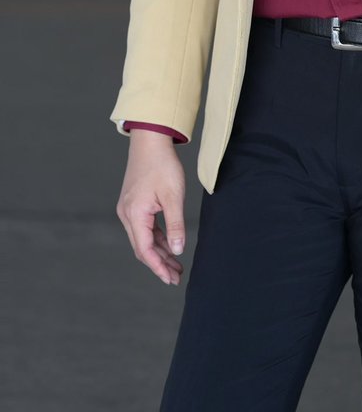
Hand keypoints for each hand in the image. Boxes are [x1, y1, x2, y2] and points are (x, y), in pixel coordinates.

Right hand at [116, 130, 186, 284]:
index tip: (170, 279)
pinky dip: (157, 238)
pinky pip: (145, 227)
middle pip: (143, 247)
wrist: (150, 140)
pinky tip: (169, 245)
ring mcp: (129, 209)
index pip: (145, 250)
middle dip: (159, 263)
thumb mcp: (174, 196)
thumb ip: (175, 226)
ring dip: (159, 251)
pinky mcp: (134, 203)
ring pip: (144, 238)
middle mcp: (127, 215)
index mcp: (134, 215)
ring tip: (176, 265)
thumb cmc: (162, 165)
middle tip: (176, 277)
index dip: (158, 267)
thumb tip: (177, 250)